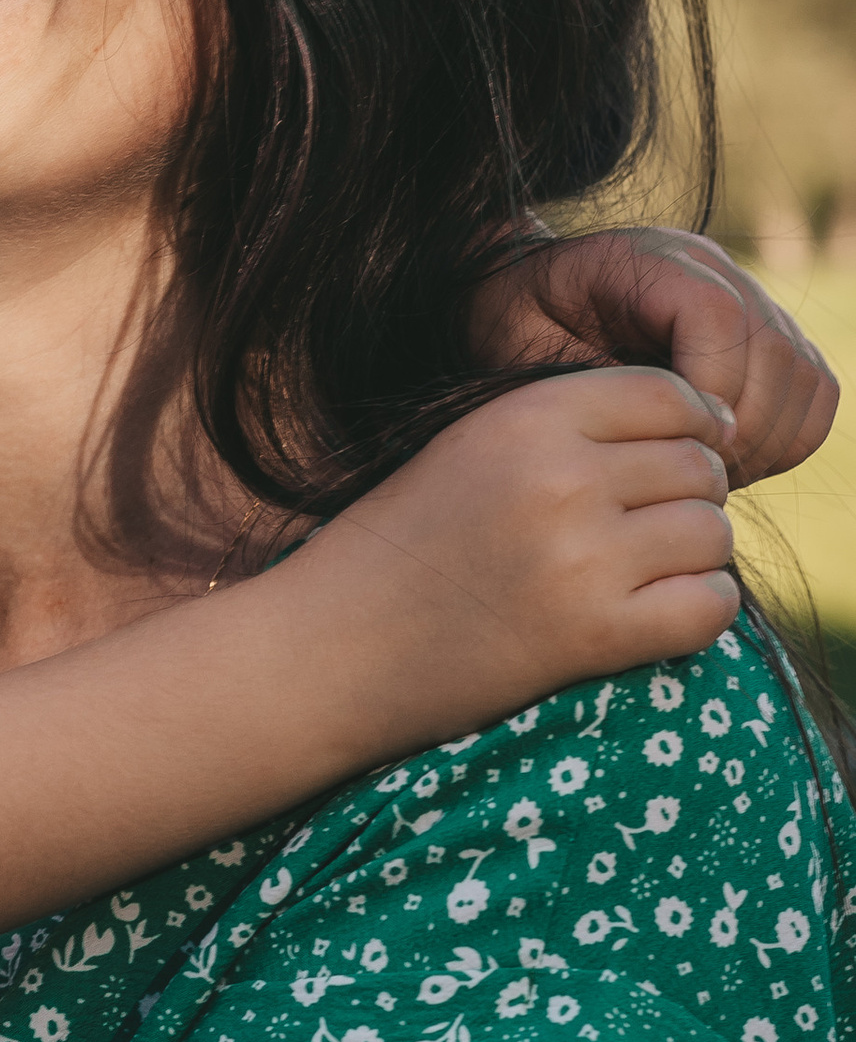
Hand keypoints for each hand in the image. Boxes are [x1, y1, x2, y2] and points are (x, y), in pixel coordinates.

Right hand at [301, 366, 737, 738]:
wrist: (330, 647)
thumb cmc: (402, 545)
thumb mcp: (472, 446)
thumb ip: (570, 423)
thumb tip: (710, 422)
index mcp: (525, 417)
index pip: (670, 395)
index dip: (688, 428)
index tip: (668, 461)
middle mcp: (560, 478)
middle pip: (700, 466)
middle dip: (688, 496)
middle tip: (642, 530)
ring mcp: (581, 558)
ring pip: (711, 535)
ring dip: (694, 556)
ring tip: (642, 574)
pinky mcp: (595, 635)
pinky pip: (710, 606)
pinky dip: (698, 612)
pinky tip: (655, 615)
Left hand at [473, 227, 836, 487]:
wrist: (528, 297)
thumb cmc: (514, 325)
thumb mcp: (519, 346)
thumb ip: (587, 383)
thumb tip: (676, 434)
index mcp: (648, 261)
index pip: (716, 315)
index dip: (706, 389)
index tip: (671, 442)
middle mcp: (715, 268)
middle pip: (775, 351)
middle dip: (740, 431)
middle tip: (690, 477)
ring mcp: (752, 298)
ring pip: (806, 377)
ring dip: (767, 441)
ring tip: (705, 475)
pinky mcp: (773, 337)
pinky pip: (816, 393)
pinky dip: (786, 439)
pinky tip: (728, 461)